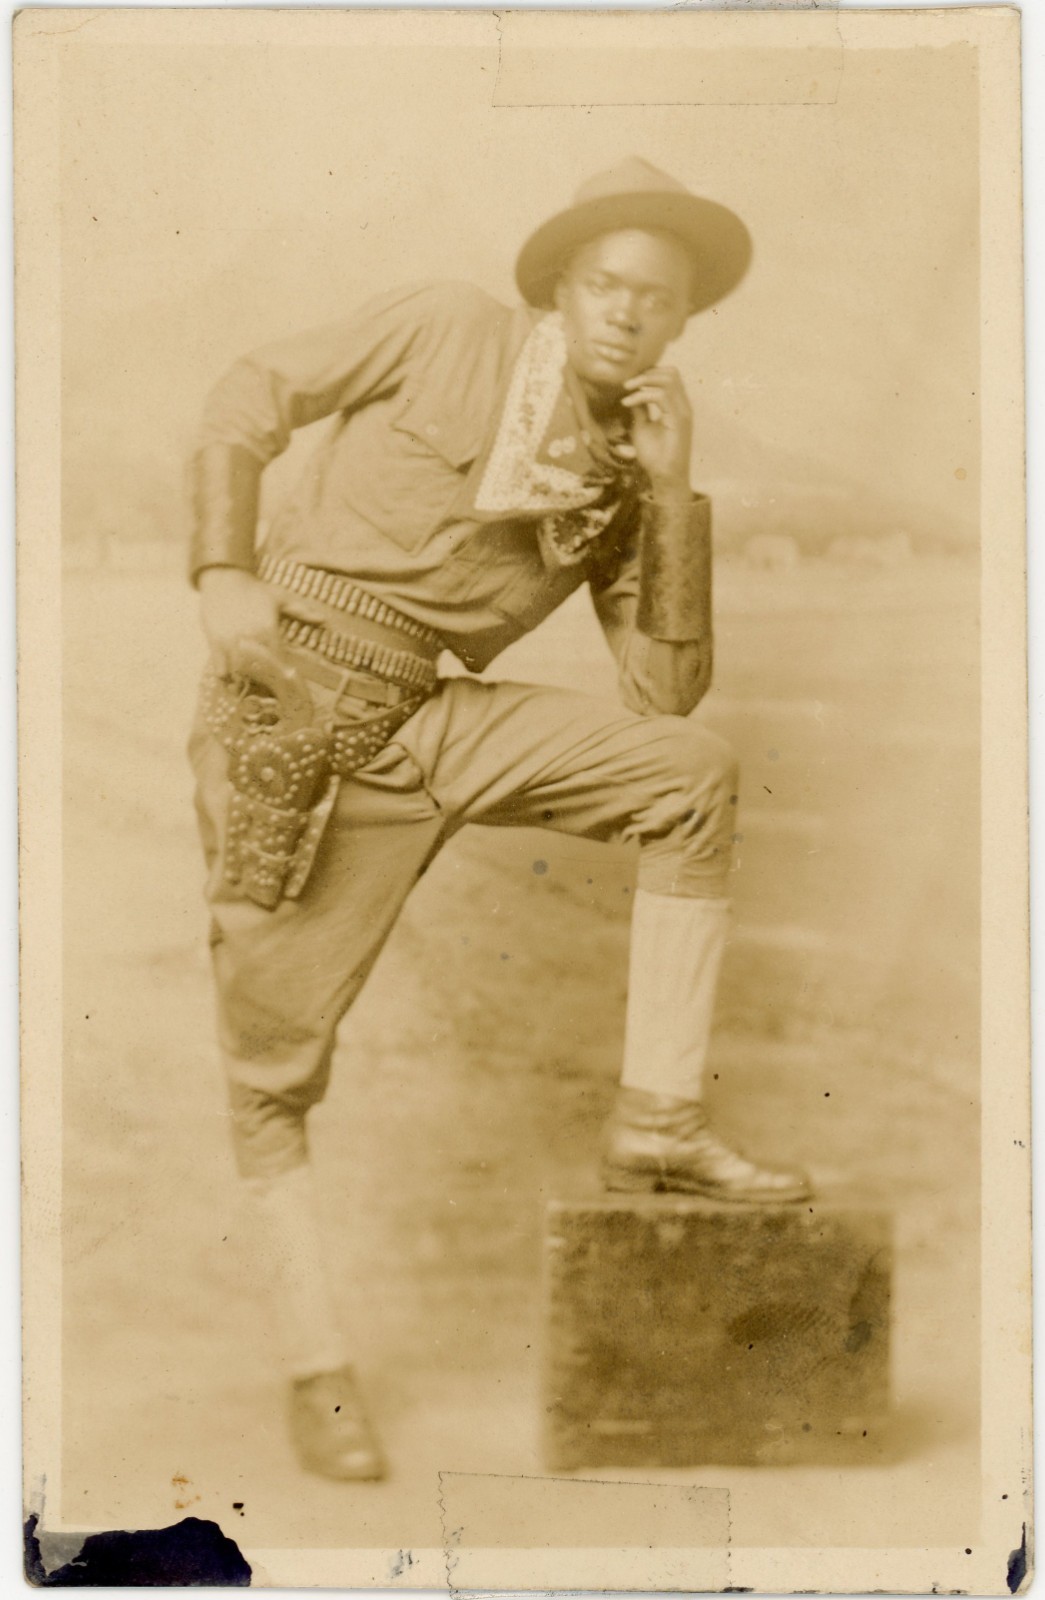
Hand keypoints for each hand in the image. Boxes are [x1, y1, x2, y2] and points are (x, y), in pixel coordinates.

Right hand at [198, 567, 329, 676]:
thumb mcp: (280, 598)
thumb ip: (301, 612)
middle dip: (264, 684)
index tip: (284, 681)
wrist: (224, 578)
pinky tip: (232, 678)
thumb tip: (323, 620)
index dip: (282, 675)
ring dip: (245, 683)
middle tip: (268, 690)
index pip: (278, 660)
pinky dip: (226, 678)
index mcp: (267, 629)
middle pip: (259, 673)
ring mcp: (230, 641)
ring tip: (250, 686)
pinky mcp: (215, 643)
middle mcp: (250, 637)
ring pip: (239, 674)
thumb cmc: (255, 590)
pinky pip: (220, 670)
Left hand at [620, 367, 692, 495]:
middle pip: (672, 372)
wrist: (664, 477)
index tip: (629, 383)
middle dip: (648, 373)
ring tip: (626, 390)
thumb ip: (639, 409)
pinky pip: (661, 395)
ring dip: (644, 380)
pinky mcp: (680, 420)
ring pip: (669, 379)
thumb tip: (630, 394)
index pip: (669, 376)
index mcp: (677, 406)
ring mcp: (683, 412)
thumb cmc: (654, 456)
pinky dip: (641, 395)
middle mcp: (683, 406)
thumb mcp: (641, 427)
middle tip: (627, 384)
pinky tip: (627, 403)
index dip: (649, 374)